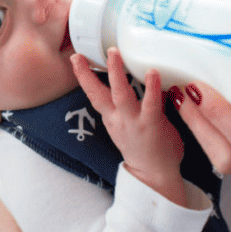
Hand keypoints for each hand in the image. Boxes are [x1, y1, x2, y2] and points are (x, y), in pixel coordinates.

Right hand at [71, 49, 185, 205]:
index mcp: (112, 118)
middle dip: (88, 73)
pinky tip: (153, 71)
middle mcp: (118, 119)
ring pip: (121, 94)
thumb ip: (131, 105)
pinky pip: (150, 103)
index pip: (95, 94)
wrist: (154, 178)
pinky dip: (151, 86)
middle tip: (79, 54)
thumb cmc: (147, 149)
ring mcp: (133, 122)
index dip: (84, 76)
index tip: (75, 58)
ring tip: (114, 53)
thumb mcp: (130, 125)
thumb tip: (140, 79)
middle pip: (98, 94)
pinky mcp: (151, 125)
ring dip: (116, 72)